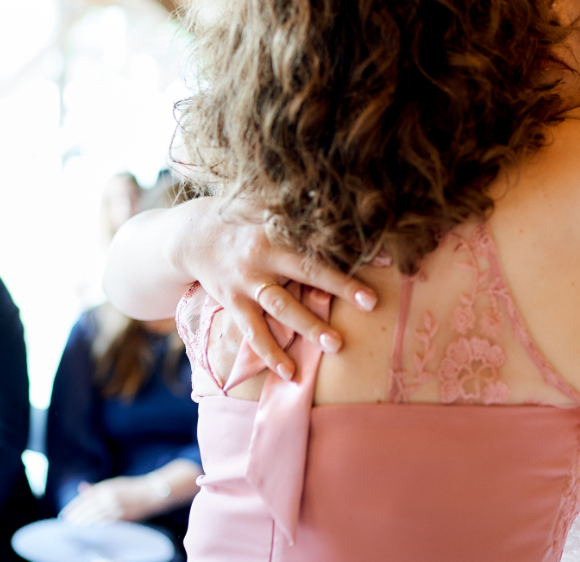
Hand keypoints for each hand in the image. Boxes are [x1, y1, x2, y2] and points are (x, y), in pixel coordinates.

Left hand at [60, 478, 159, 524]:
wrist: (152, 492)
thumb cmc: (132, 487)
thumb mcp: (114, 484)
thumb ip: (97, 488)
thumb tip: (81, 488)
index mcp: (106, 487)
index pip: (84, 499)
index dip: (72, 508)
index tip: (64, 515)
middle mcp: (109, 497)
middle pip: (87, 511)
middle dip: (75, 519)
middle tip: (67, 525)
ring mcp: (116, 508)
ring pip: (94, 519)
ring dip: (83, 525)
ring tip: (75, 530)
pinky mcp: (123, 517)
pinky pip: (105, 525)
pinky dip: (95, 529)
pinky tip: (90, 532)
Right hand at [178, 198, 379, 378]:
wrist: (192, 235)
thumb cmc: (244, 221)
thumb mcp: (268, 206)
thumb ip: (301, 212)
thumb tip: (340, 207)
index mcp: (277, 227)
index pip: (320, 238)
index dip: (353, 248)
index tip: (387, 258)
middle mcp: (262, 254)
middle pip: (306, 271)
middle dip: (339, 287)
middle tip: (371, 302)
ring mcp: (246, 282)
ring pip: (281, 307)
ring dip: (309, 326)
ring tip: (336, 344)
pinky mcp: (232, 303)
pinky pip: (253, 332)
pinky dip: (270, 353)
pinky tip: (290, 372)